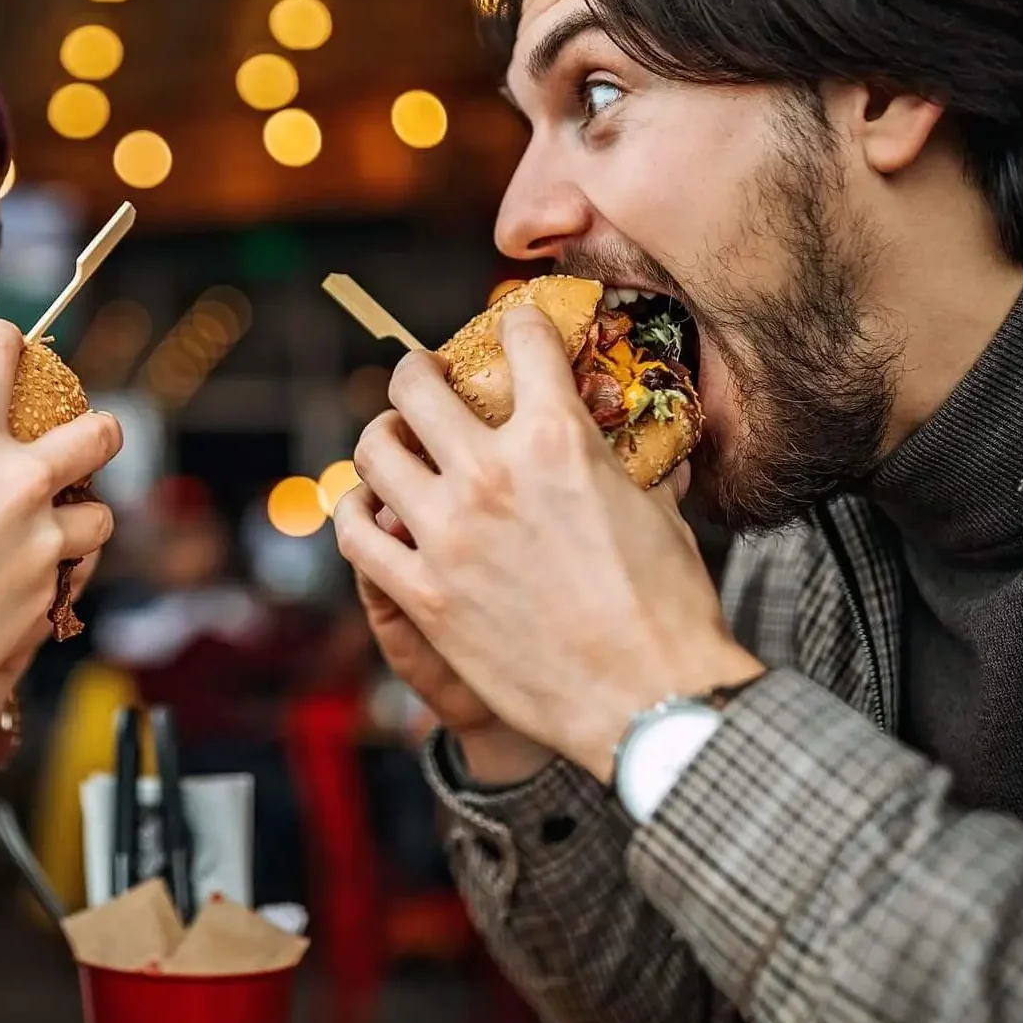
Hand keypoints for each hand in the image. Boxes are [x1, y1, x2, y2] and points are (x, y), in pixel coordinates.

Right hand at [0, 320, 121, 732]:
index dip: (3, 345)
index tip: (8, 342)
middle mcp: (18, 483)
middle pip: (96, 436)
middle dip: (101, 432)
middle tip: (98, 433)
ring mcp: (43, 543)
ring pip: (100, 519)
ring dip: (82, 521)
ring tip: (61, 530)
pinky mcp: (48, 598)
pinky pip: (68, 579)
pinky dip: (51, 580)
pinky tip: (21, 592)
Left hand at [336, 305, 760, 783]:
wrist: (648, 699)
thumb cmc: (667, 609)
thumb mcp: (658, 510)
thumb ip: (629, 464)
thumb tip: (640, 440)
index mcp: (558, 438)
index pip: (520, 341)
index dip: (516, 323)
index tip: (510, 328)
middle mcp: (491, 472)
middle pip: (415, 385)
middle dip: (418, 370)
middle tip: (423, 377)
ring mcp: (449, 532)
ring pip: (374, 450)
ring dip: (381, 437)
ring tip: (392, 441)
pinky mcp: (423, 593)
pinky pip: (356, 535)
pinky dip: (355, 514)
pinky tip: (368, 511)